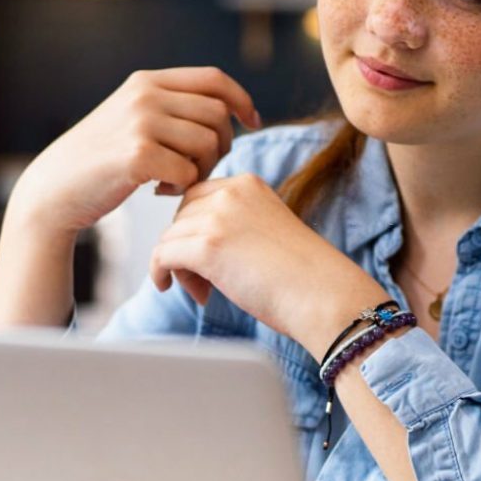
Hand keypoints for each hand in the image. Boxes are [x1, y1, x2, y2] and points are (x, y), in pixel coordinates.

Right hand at [8, 67, 260, 238]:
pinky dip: (184, 186)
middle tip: (199, 168)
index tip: (254, 122)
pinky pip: (189, 171)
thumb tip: (226, 110)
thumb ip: (170, 107)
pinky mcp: (137, 155)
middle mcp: (145, 94)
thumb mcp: (132, 117)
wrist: (54, 190)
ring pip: (209, 143)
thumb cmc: (101, 161)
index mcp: (147, 81)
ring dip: (203, 168)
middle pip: (218, 114)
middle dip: (222, 145)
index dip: (242, 99)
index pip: (214, 79)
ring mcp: (141, 122)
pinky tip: (160, 191)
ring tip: (176, 180)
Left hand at [149, 172, 384, 357]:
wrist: (322, 295)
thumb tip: (186, 244)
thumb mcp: (265, 231)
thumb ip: (232, 226)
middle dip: (185, 247)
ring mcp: (218, 218)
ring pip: (169, 237)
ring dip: (179, 266)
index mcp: (247, 185)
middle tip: (206, 281)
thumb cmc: (302, 275)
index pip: (197, 196)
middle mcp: (231, 193)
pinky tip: (167, 286)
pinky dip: (158, 272)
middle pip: (180, 216)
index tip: (207, 257)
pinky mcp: (207, 247)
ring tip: (205, 292)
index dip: (195, 228)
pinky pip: (162, 254)